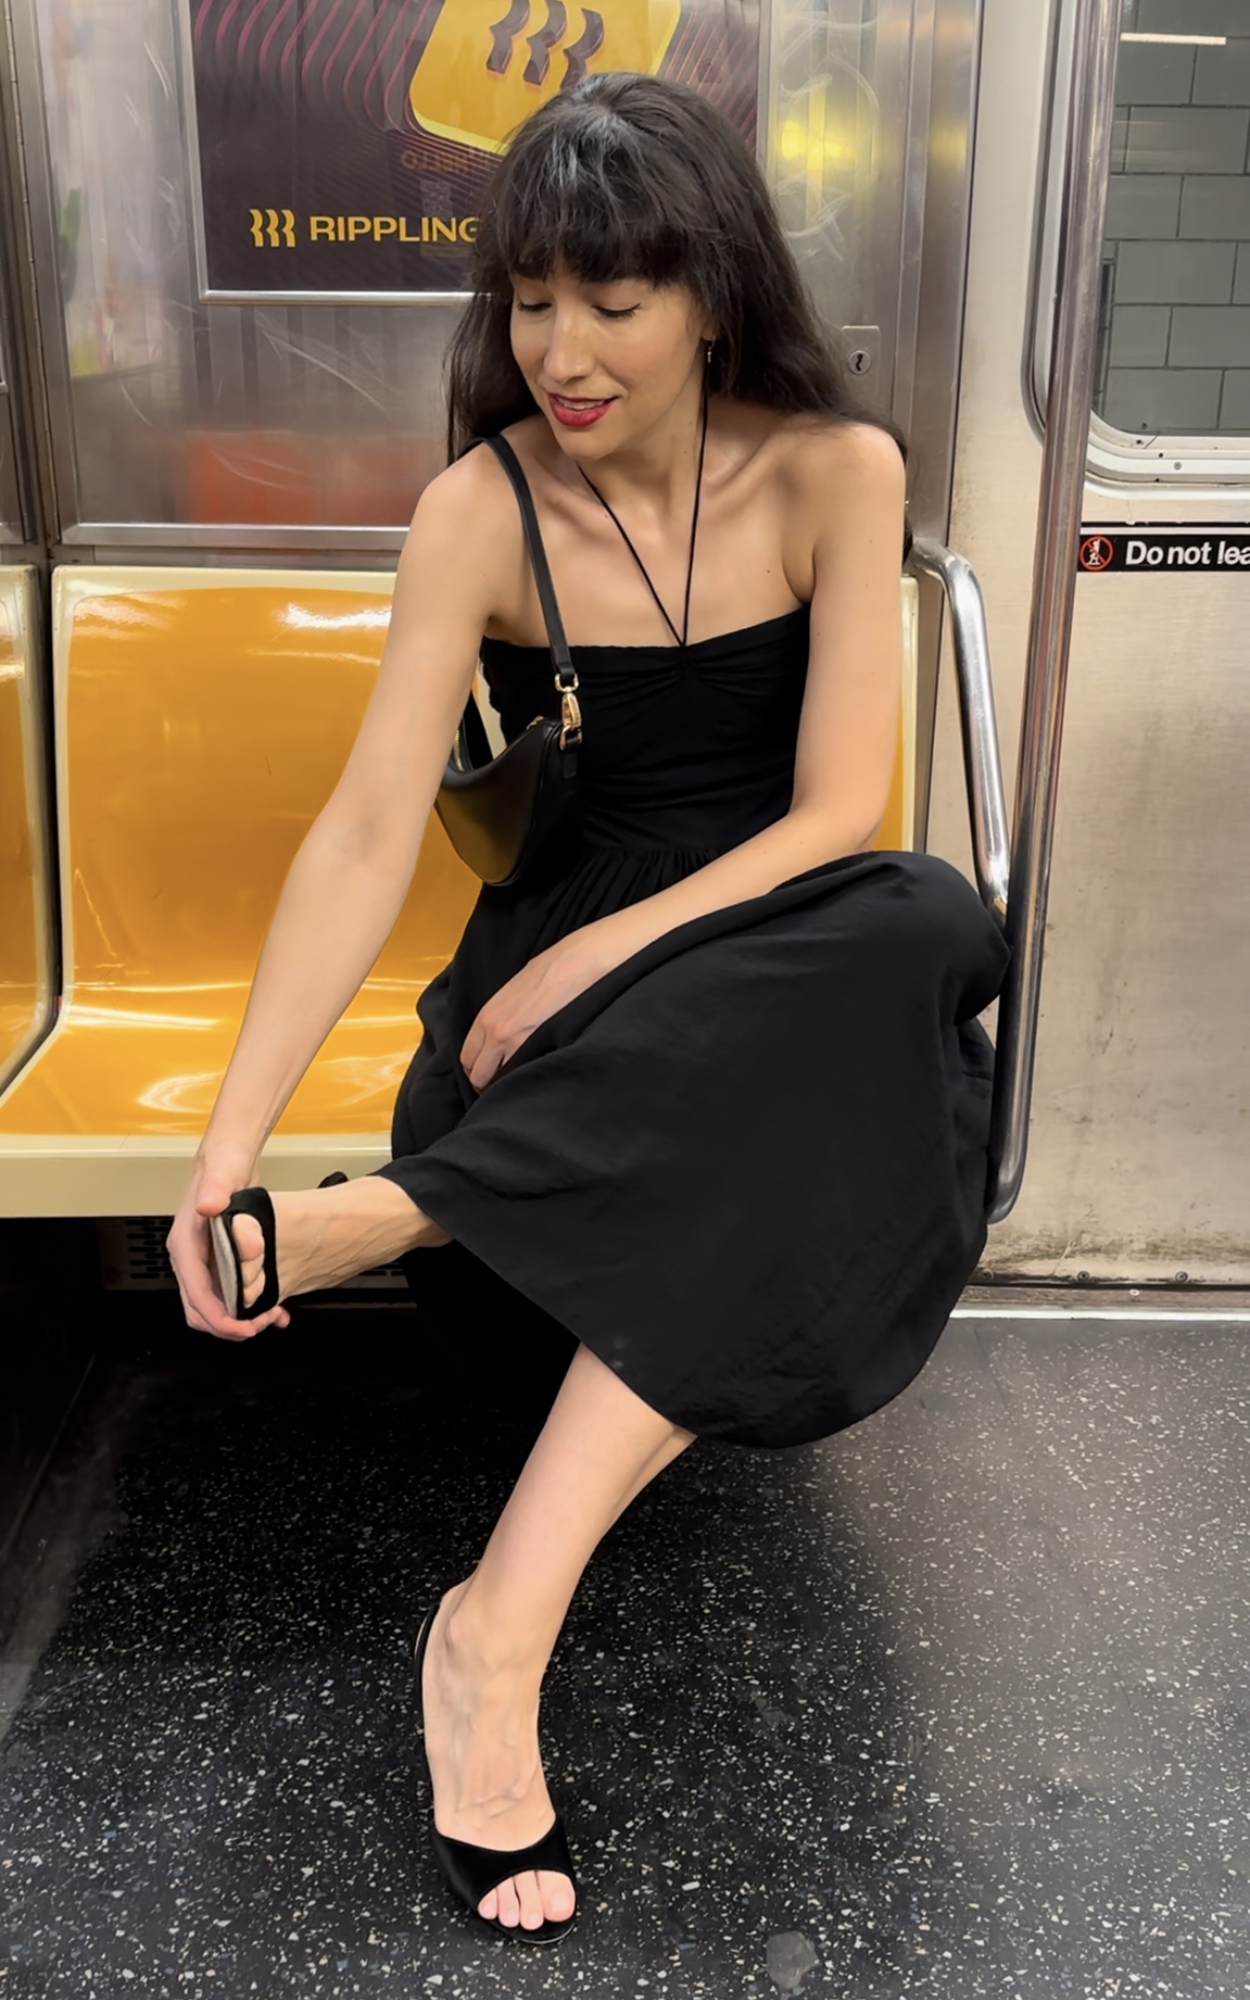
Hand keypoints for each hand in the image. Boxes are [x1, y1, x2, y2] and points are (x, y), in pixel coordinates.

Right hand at [167, 1146, 291, 1340]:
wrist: (229, 1157)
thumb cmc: (221, 1165)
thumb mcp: (222, 1175)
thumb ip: (215, 1189)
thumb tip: (208, 1204)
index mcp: (185, 1246)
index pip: (196, 1294)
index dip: (217, 1317)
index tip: (240, 1327)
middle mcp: (190, 1259)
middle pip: (200, 1310)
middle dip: (228, 1326)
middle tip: (260, 1326)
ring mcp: (205, 1263)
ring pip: (214, 1307)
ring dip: (239, 1320)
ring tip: (269, 1318)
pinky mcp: (220, 1262)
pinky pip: (229, 1295)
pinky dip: (248, 1308)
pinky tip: (273, 1309)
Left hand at [460, 934, 608, 1090]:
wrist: (581, 961)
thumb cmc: (554, 968)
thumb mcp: (516, 990)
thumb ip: (503, 1016)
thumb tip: (501, 1037)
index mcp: (487, 1015)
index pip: (467, 1058)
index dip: (480, 1069)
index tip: (493, 1073)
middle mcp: (494, 1032)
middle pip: (477, 1075)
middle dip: (489, 1083)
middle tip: (507, 1083)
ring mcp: (514, 1044)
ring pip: (496, 1082)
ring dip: (506, 1085)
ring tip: (523, 1081)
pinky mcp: (538, 1048)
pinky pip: (521, 1077)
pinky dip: (525, 1081)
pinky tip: (537, 1074)